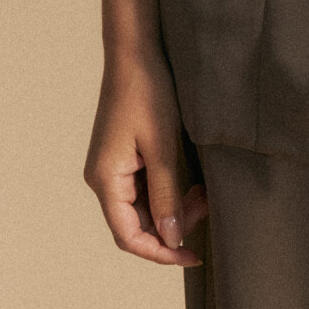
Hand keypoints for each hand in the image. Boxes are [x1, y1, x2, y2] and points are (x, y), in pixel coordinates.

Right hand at [84, 47, 208, 264]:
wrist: (135, 53)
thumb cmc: (147, 93)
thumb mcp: (162, 146)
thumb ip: (166, 195)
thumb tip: (170, 238)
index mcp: (106, 180)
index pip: (129, 236)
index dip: (160, 252)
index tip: (192, 255)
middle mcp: (103, 179)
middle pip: (136, 224)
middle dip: (172, 225)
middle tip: (205, 207)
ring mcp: (111, 168)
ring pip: (142, 207)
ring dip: (172, 207)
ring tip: (202, 191)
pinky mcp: (121, 157)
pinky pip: (143, 188)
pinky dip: (167, 191)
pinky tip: (190, 182)